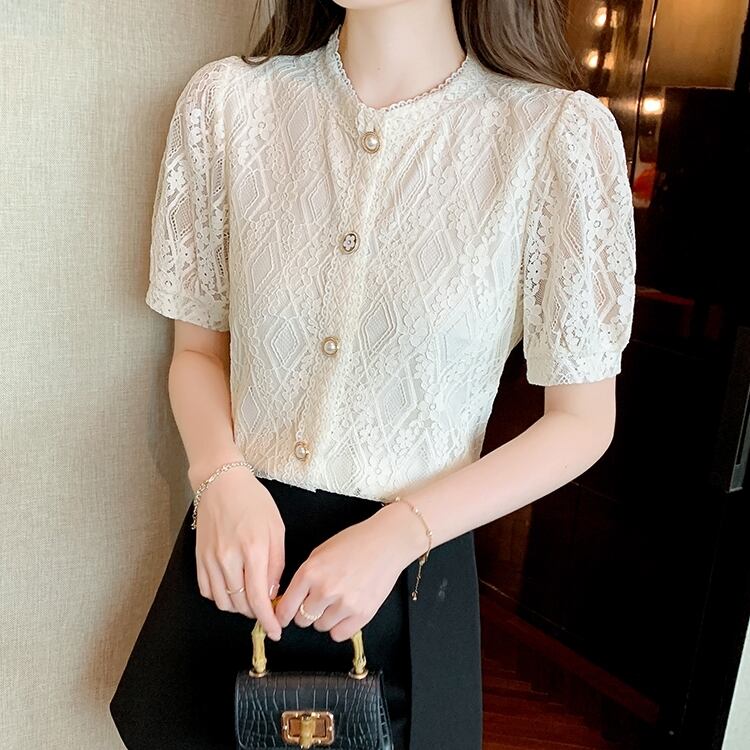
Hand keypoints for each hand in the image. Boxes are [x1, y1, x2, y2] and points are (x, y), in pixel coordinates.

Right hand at [193, 468, 283, 639]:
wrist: (222, 483)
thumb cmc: (253, 501)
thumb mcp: (276, 529)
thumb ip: (277, 564)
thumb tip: (273, 593)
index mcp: (253, 550)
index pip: (259, 598)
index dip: (268, 620)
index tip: (275, 631)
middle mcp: (229, 558)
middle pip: (241, 604)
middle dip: (256, 612)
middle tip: (266, 607)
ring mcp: (210, 559)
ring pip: (223, 601)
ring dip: (239, 606)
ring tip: (250, 596)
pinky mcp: (198, 558)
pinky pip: (208, 591)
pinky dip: (221, 596)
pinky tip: (232, 587)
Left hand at [274, 501, 425, 641]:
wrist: (387, 542)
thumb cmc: (355, 542)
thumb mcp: (321, 552)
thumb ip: (305, 576)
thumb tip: (290, 599)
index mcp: (311, 572)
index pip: (285, 607)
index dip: (282, 614)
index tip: (283, 617)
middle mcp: (325, 590)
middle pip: (302, 619)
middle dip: (306, 611)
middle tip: (318, 600)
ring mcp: (345, 603)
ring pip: (321, 626)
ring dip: (325, 618)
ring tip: (337, 600)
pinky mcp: (363, 613)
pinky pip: (340, 634)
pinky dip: (340, 626)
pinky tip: (345, 611)